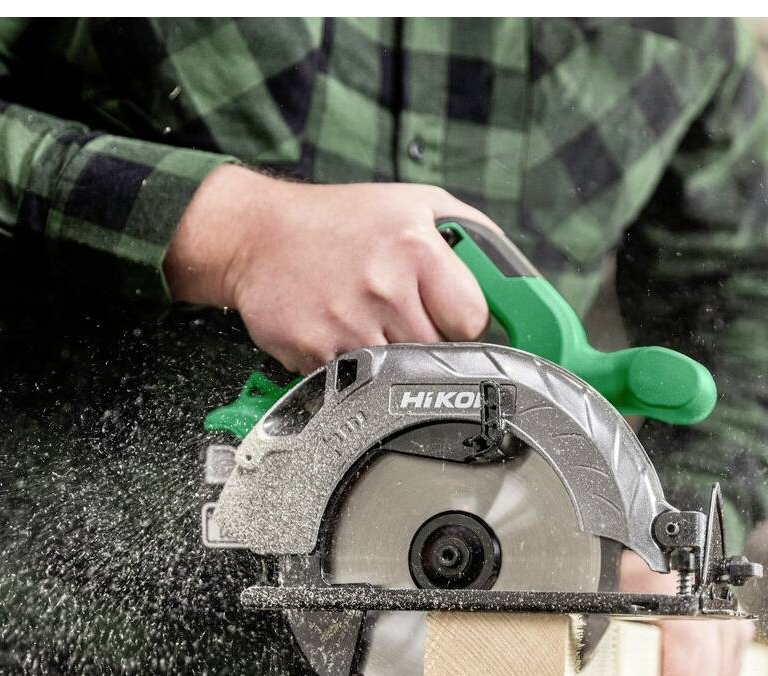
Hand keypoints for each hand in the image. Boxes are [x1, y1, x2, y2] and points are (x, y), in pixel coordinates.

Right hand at [165, 165, 499, 372]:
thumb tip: (512, 277)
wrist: (255, 234)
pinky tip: (340, 332)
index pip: (473, 320)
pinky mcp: (315, 350)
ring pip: (400, 371)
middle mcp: (385, 287)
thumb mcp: (416, 204)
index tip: (452, 319)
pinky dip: (353, 367)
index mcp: (417, 250)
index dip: (466, 324)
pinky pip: (356, 379)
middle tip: (406, 320)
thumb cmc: (340, 219)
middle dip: (429, 342)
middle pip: (438, 352)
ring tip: (371, 323)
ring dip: (393, 358)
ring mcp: (348, 323)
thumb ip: (472, 234)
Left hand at [618, 549, 754, 675]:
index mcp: (676, 591)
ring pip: (727, 664)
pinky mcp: (738, 617)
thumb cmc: (637, 573)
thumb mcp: (621, 598)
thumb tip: (608, 668)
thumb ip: (621, 630)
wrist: (664, 551)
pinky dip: (723, 675)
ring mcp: (727, 610)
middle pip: (712, 662)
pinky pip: (737, 656)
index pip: (687, 640)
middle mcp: (708, 601)